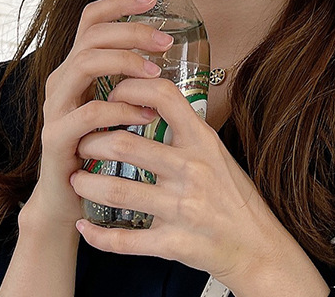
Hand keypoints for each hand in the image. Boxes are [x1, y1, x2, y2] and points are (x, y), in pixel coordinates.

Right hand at [21, 0, 172, 231]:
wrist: (68, 198)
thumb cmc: (99, 147)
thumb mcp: (116, 103)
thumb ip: (131, 77)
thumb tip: (168, 48)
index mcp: (76, 66)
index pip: (91, 18)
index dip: (119, 2)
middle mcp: (62, 79)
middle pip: (91, 35)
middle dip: (131, 31)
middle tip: (165, 41)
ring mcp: (56, 107)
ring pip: (85, 63)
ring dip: (125, 63)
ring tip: (155, 74)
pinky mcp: (56, 137)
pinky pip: (88, 112)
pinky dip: (120, 110)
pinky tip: (145, 116)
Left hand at [70, 76, 319, 293]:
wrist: (258, 246)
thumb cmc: (234, 195)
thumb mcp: (216, 151)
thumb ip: (185, 130)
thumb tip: (148, 100)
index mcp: (202, 140)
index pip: (164, 96)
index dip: (131, 88)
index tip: (112, 94)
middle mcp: (191, 170)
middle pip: (126, 145)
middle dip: (92, 143)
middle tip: (81, 144)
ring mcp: (182, 208)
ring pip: (118, 193)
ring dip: (87, 185)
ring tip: (76, 180)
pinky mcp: (173, 243)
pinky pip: (125, 240)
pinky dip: (98, 236)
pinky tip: (85, 228)